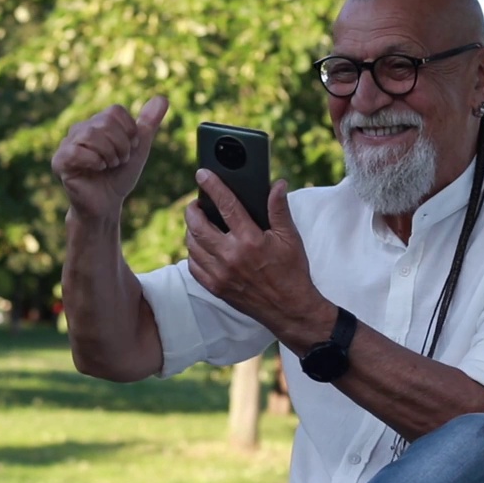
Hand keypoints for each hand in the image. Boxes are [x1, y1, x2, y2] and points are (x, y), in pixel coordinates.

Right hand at [52, 96, 168, 221]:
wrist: (107, 204)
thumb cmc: (120, 176)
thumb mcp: (138, 148)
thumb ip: (148, 123)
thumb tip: (162, 98)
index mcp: (97, 123)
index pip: (116, 111)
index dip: (129, 131)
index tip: (129, 149)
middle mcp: (79, 129)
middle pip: (105, 122)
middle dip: (121, 146)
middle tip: (118, 161)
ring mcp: (67, 144)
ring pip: (92, 135)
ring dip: (109, 154)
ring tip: (109, 166)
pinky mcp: (60, 161)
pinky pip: (78, 151)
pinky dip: (95, 162)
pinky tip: (96, 170)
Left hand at [185, 173, 329, 346]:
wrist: (290, 309)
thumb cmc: (292, 271)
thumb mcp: (290, 237)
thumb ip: (279, 209)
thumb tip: (278, 184)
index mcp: (250, 240)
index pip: (226, 205)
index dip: (212, 186)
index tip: (202, 173)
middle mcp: (231, 256)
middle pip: (198, 225)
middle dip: (193, 209)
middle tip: (197, 203)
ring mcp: (220, 274)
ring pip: (192, 245)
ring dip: (191, 230)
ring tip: (198, 223)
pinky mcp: (216, 288)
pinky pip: (193, 266)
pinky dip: (193, 253)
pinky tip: (200, 246)